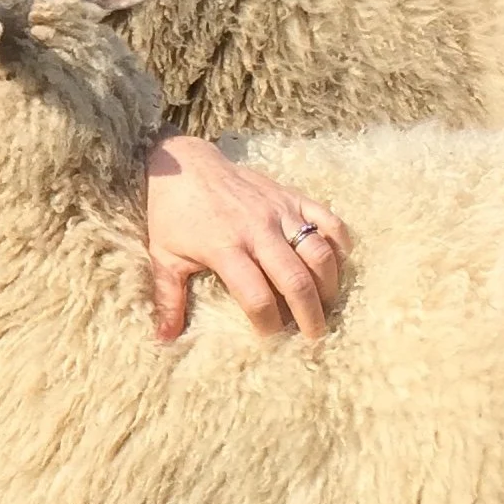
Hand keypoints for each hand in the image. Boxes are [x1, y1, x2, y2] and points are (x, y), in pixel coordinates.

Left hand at [144, 134, 348, 342]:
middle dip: (310, 314)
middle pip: (296, 280)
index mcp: (225, 248)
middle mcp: (257, 230)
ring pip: (319, 252)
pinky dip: (340, 243)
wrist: (185, 164)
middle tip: (314, 334)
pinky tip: (338, 265)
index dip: (269, 324)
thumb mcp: (164, 256)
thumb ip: (168, 299)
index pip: (257, 296)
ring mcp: (279, 211)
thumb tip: (163, 340)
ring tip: (326, 305)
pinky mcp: (292, 196)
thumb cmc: (172, 213)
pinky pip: (329, 220)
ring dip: (328, 284)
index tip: (271, 338)